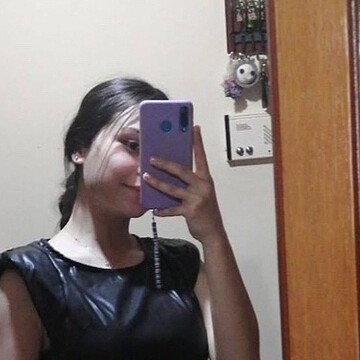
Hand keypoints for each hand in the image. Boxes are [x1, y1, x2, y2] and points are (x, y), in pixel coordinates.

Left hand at [142, 125, 224, 242]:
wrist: (213, 231)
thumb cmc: (205, 210)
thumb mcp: (201, 192)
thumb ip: (190, 182)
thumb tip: (172, 173)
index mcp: (206, 179)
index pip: (201, 157)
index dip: (198, 142)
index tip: (194, 128)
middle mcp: (202, 186)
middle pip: (182, 171)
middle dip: (166, 164)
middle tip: (152, 158)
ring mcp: (197, 198)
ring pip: (173, 189)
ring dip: (158, 183)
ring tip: (146, 177)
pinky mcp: (191, 211)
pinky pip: (173, 209)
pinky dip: (163, 209)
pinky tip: (155, 209)